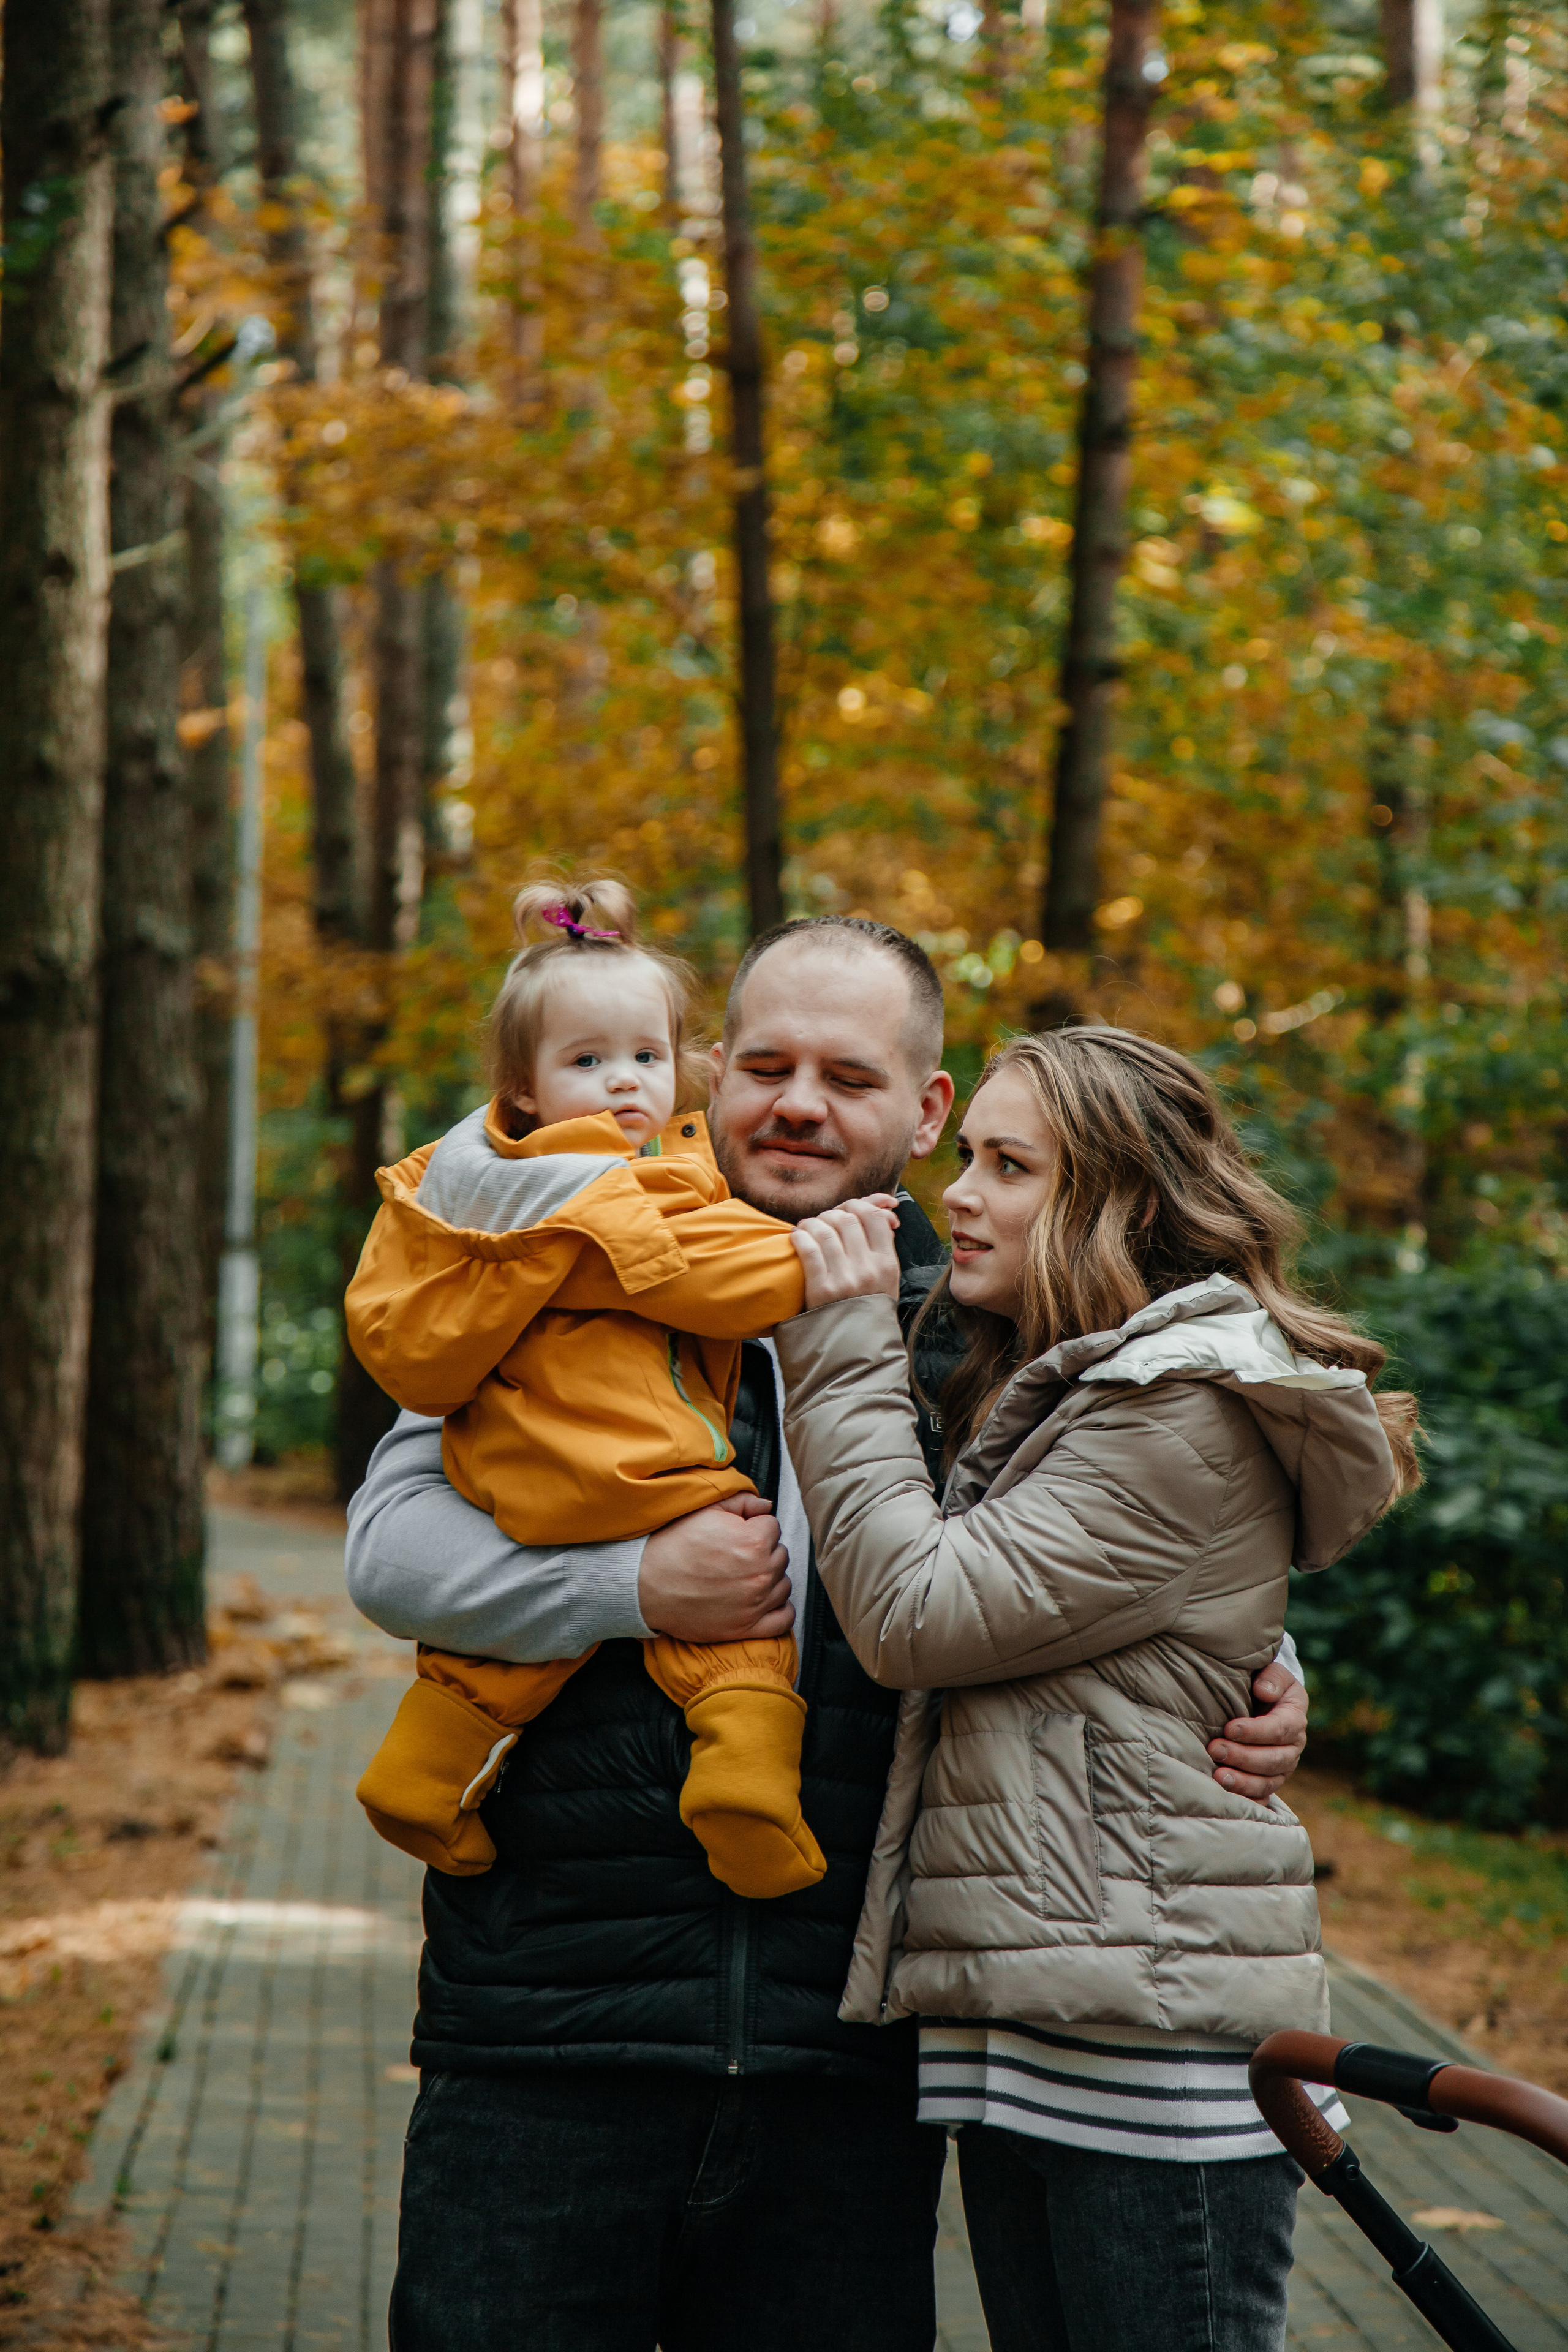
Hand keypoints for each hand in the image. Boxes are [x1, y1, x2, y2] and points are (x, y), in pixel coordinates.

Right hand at [638, 1494, 794, 1643]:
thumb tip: (767, 1505)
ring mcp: (756, 1602)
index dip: (754, 1528)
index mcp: (754, 1541)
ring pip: (783, 1584)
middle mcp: (760, 1572)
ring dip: (770, 1579)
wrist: (646, 1584)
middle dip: (763, 1552)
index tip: (738, 1535)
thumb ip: (742, 1502)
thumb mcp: (706, 1511)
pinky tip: (765, 1601)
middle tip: (737, 1555)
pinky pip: (783, 1620)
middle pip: (780, 1555)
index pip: (773, 1527)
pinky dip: (780, 1610)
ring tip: (744, 1577)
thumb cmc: (674, 1546)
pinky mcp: (747, 1627)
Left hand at [791, 1194, 901, 1310]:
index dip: (858, 1205)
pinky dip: (800, 1236)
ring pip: (825, 1231)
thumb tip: (881, 1212)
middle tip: (823, 1220)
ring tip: (807, 1226)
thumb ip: (884, 1247)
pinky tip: (797, 1236)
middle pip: (847, 1220)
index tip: (847, 1209)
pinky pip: (809, 1249)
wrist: (855, 1348)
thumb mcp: (888, 1280)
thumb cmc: (870, 1309)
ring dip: (812, 1222)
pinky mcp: (821, 1289)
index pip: (873, 1218)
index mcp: (887, 1264)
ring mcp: (844, 1279)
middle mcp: (867, 1269)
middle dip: (831, 1214)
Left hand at [1208, 1661, 1307, 1801]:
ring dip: (1243, 1782)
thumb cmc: (1264, 1684)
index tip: (1229, 1728)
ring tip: (1218, 1777)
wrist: (1263, 1700)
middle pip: (1273, 1759)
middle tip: (1215, 1750)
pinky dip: (1248, 1800)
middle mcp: (1292, 1747)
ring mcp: (1282, 1768)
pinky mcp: (1270, 1780)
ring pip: (1268, 1782)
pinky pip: (1263, 1796)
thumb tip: (1263, 1690)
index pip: (1280, 1729)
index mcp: (1294, 1718)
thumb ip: (1272, 1677)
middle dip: (1244, 1757)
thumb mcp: (1273, 1673)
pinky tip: (1229, 1800)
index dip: (1255, 1731)